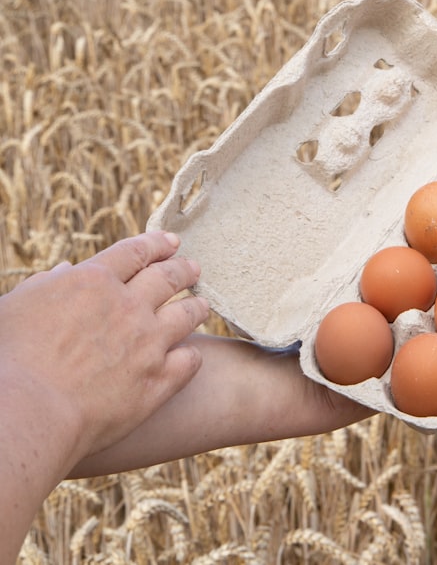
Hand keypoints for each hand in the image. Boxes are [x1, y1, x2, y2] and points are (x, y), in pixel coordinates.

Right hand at [0, 231, 209, 461]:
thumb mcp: (15, 308)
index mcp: (92, 281)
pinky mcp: (159, 379)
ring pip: (187, 314)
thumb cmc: (8, 360)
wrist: (25, 411)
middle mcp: (128, 306)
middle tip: (193, 268)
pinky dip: (192, 354)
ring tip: (201, 305)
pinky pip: (190, 360)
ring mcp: (148, 342)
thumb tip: (62, 271)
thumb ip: (43, 286)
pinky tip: (191, 355)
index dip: (156, 244)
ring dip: (197, 306)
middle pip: (168, 278)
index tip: (170, 242)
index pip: (135, 252)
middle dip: (183, 269)